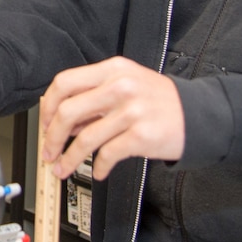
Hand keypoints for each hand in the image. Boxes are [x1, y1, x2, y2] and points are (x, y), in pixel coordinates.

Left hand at [39, 57, 184, 180]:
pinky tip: (98, 171)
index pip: (65, 83)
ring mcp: (131, 111)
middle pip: (68, 111)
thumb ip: (95, 97)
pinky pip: (107, 155)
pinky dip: (98, 167)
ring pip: (84, 138)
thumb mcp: (127, 84)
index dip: (48, 106)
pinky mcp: (141, 135)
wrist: (198, 114)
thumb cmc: (159, 100)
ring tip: (63, 168)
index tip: (44, 123)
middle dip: (51, 137)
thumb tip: (61, 121)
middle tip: (48, 151)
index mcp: (112, 70)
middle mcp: (120, 87)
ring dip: (68, 158)